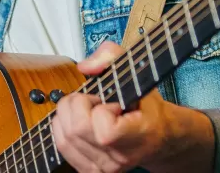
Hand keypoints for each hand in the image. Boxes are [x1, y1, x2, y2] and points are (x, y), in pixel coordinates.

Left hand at [50, 41, 214, 172]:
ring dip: (68, 115)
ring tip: (87, 110)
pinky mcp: (90, 170)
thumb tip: (85, 67)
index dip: (102, 110)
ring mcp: (104, 168)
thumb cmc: (147, 108)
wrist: (157, 137)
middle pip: (77, 131)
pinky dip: (63, 127)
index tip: (113, 104)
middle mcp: (120, 158)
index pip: (105, 132)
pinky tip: (78, 120)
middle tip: (93, 101)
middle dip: (78, 105)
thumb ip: (111, 57)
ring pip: (65, 137)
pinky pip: (62, 145)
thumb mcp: (138, 73)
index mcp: (138, 138)